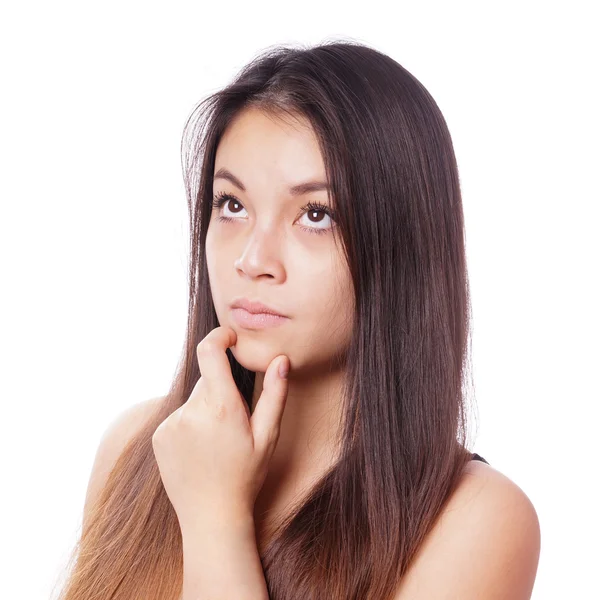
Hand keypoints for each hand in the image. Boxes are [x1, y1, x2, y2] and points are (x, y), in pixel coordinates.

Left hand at [151, 326, 289, 531]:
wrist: (211, 516)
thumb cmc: (245, 476)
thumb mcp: (268, 436)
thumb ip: (275, 394)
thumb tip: (280, 359)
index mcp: (221, 407)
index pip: (210, 352)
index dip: (219, 336)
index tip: (229, 337)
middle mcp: (191, 411)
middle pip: (207, 380)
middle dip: (221, 389)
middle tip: (234, 422)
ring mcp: (171, 424)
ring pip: (194, 399)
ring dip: (206, 408)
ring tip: (216, 442)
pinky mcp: (159, 435)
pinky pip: (179, 416)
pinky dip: (190, 423)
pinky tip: (200, 449)